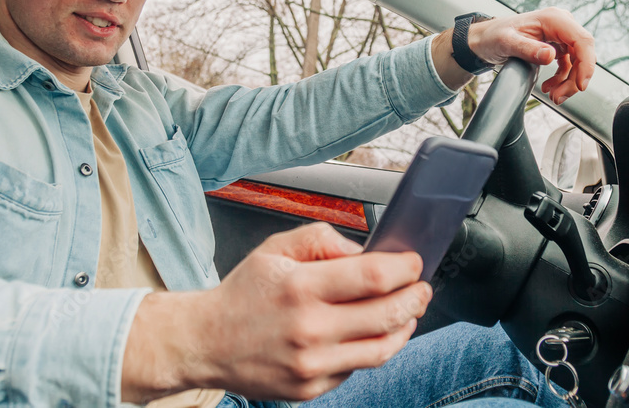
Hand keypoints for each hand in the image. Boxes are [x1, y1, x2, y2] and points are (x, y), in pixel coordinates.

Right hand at [121, 222, 431, 402]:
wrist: (206, 342)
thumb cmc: (244, 292)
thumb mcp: (276, 247)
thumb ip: (324, 240)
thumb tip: (367, 253)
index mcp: (301, 287)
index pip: (373, 278)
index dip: (405, 269)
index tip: (414, 262)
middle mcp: (309, 329)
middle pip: (388, 315)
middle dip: (416, 297)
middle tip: (423, 287)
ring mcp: (311, 365)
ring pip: (382, 349)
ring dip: (405, 327)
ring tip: (408, 311)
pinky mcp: (311, 388)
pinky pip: (357, 368)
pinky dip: (373, 348)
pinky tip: (372, 332)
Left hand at [432, 7, 594, 103]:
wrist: (486, 39)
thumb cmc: (494, 36)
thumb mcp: (507, 42)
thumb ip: (528, 49)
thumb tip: (551, 56)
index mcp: (553, 19)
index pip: (582, 40)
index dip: (586, 64)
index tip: (580, 85)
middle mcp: (561, 24)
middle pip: (583, 53)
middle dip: (575, 78)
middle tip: (560, 96)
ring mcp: (560, 35)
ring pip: (578, 61)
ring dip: (569, 82)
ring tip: (553, 96)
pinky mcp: (557, 45)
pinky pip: (569, 64)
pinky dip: (562, 79)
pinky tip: (550, 87)